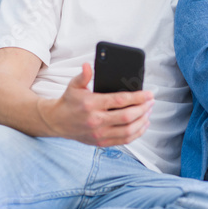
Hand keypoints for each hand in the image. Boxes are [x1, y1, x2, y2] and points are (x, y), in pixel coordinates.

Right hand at [39, 63, 153, 146]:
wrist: (57, 122)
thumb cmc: (69, 101)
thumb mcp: (74, 86)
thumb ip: (83, 76)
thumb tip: (88, 66)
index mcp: (91, 105)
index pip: (120, 101)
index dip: (138, 97)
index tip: (149, 94)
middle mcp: (96, 121)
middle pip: (127, 116)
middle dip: (143, 108)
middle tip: (151, 101)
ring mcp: (99, 134)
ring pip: (128, 130)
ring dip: (142, 121)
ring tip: (148, 111)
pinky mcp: (101, 143)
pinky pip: (124, 140)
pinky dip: (137, 133)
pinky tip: (143, 124)